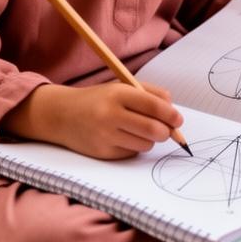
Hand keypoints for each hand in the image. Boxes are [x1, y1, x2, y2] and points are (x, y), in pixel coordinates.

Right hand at [1, 81, 182, 159]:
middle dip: (165, 132)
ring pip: (145, 144)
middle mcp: (110, 115)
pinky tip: (123, 137)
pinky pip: (131, 153)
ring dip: (149, 140)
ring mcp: (105, 136)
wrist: (62, 115)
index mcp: (118, 94)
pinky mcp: (102, 153)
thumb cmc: (99, 99)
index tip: (178, 120)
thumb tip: (174, 112)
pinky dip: (134, 147)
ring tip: (138, 130)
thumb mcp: (122, 88)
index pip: (154, 106)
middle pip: (153, 129)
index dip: (171, 115)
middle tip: (166, 130)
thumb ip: (151, 94)